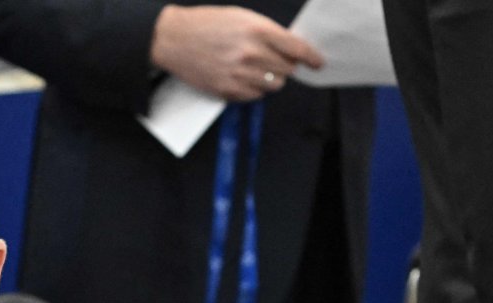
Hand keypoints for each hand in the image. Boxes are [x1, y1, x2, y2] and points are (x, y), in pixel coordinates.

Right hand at [149, 5, 321, 102]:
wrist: (174, 39)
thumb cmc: (207, 24)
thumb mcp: (241, 17)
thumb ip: (267, 32)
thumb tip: (289, 49)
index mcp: (257, 30)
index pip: (297, 49)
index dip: (311, 57)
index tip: (318, 63)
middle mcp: (251, 54)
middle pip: (287, 69)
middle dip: (286, 66)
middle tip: (275, 61)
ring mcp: (239, 75)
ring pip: (274, 85)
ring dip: (271, 79)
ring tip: (255, 69)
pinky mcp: (228, 90)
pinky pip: (255, 96)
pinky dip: (255, 89)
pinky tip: (243, 78)